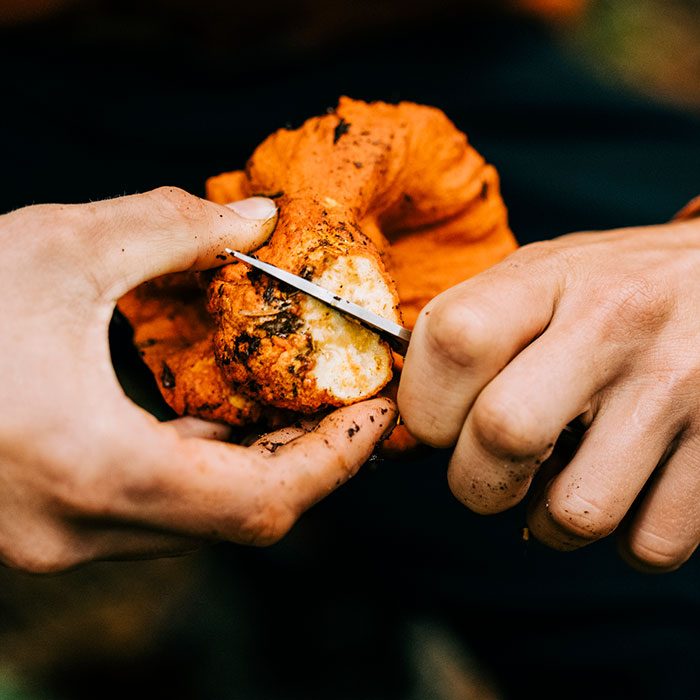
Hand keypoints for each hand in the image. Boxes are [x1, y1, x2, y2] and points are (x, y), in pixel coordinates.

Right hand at [0, 187, 395, 572]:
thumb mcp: (56, 247)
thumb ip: (166, 230)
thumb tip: (254, 217)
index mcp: (91, 473)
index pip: (261, 503)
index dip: (336, 461)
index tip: (378, 415)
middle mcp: (80, 529)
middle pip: (242, 517)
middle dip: (310, 460)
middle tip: (350, 404)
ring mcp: (62, 537)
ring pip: (200, 517)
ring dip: (260, 464)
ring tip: (301, 405)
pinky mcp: (51, 522)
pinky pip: (157, 507)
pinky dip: (204, 467)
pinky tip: (219, 419)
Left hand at [398, 217, 699, 570]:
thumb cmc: (614, 288)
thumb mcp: (541, 276)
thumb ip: (471, 335)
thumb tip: (407, 436)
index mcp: (549, 276)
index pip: (453, 341)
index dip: (425, 405)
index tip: (438, 425)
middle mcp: (615, 322)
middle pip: (502, 433)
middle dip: (476, 483)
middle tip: (493, 472)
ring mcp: (677, 384)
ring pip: (576, 513)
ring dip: (550, 522)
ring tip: (565, 482)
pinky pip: (649, 544)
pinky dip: (625, 537)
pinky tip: (627, 490)